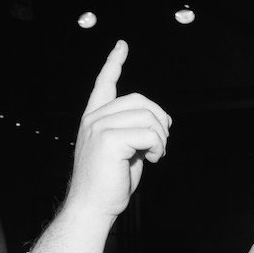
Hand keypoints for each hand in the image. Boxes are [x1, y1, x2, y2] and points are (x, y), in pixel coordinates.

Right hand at [61, 41, 172, 221]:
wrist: (92, 206)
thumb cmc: (110, 182)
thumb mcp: (124, 149)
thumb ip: (134, 129)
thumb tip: (159, 121)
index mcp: (94, 118)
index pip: (104, 84)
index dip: (114, 63)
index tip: (121, 46)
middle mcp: (93, 118)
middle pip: (141, 101)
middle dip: (159, 121)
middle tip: (159, 145)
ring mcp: (98, 127)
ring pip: (148, 117)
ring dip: (161, 138)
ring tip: (154, 155)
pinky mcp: (108, 139)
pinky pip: (149, 134)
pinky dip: (158, 147)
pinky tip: (152, 160)